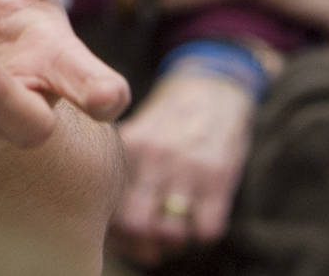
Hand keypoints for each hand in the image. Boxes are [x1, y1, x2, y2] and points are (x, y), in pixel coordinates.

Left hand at [110, 71, 255, 265]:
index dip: (114, 230)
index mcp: (128, 146)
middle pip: (135, 225)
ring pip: (171, 233)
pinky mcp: (220, 176)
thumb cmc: (167, 123)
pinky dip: (201, 232)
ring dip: (173, 240)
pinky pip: (207, 229)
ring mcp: (187, 167)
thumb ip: (123, 173)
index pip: (108, 205)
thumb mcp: (135, 135)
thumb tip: (117, 231)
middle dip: (141, 242)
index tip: (124, 231)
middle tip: (150, 238)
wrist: (211, 87)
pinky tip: (199, 216)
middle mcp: (153, 156)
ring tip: (175, 227)